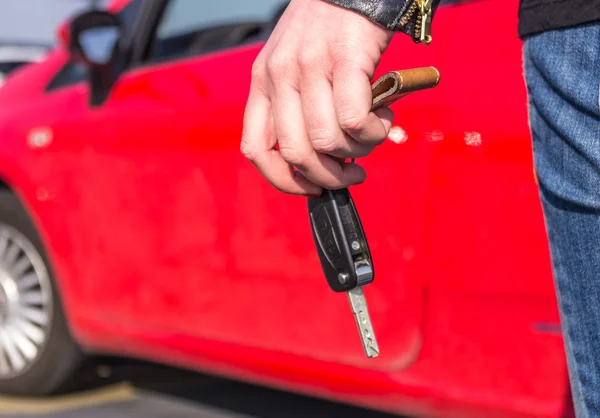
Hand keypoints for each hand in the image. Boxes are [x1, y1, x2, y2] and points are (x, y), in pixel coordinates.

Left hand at [241, 0, 393, 195]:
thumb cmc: (328, 30)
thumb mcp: (294, 65)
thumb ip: (296, 106)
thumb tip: (321, 157)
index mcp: (263, 82)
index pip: (255, 148)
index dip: (283, 180)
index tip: (310, 187)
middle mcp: (280, 76)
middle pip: (295, 153)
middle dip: (328, 177)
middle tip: (352, 173)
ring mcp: (310, 68)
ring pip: (327, 141)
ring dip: (358, 152)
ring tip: (373, 137)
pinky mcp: (345, 61)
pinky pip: (354, 120)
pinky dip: (373, 132)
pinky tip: (383, 120)